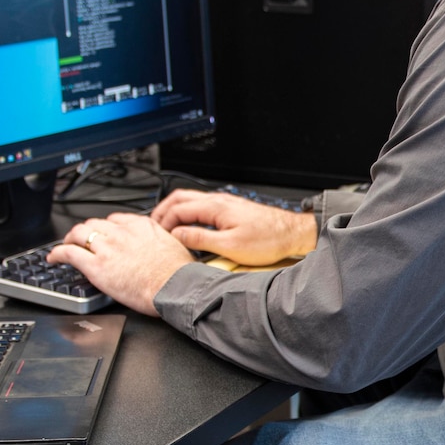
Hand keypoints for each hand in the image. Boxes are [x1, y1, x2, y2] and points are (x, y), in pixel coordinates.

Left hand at [48, 212, 195, 315]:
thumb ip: (161, 240)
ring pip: (79, 234)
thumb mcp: (174, 245)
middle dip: (86, 231)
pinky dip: (58, 253)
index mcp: (140, 226)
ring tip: (66, 245)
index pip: (114, 219)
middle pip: (94, 224)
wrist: (175, 287)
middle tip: (81, 239)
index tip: (103, 233)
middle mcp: (121, 232)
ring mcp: (107, 248)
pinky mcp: (96, 266)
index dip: (105, 227)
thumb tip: (161, 245)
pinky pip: (69, 253)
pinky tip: (53, 257)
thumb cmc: (179, 273)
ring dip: (70, 238)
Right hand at [150, 189, 316, 266]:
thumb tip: (178, 235)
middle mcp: (218, 200)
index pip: (178, 208)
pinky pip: (201, 207)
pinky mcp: (230, 210)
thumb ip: (200, 238)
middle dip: (163, 211)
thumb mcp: (230, 246)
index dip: (162, 221)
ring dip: (175, 211)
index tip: (155, 235)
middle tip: (152, 227)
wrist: (291, 234)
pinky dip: (188, 214)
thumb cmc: (268, 240)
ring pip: (191, 200)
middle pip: (180, 198)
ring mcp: (224, 203)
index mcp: (215, 207)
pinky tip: (188, 226)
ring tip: (166, 227)